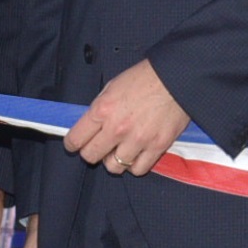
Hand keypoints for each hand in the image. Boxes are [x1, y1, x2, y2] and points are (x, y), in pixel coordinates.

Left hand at [64, 58, 189, 174]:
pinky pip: (138, 169)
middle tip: (97, 147)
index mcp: (102, 110)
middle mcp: (117, 128)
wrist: (175, 79)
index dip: (72, 144)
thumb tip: (90, 124)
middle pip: (91, 156)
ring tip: (118, 151)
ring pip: (114, 167)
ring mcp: (137, 140)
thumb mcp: (111, 87)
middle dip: (91, 153)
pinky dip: (134, 165)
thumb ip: (100, 108)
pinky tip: (135, 154)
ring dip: (113, 161)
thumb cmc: (144, 79)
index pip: (76, 139)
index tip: (74, 145)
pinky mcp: (156, 147)